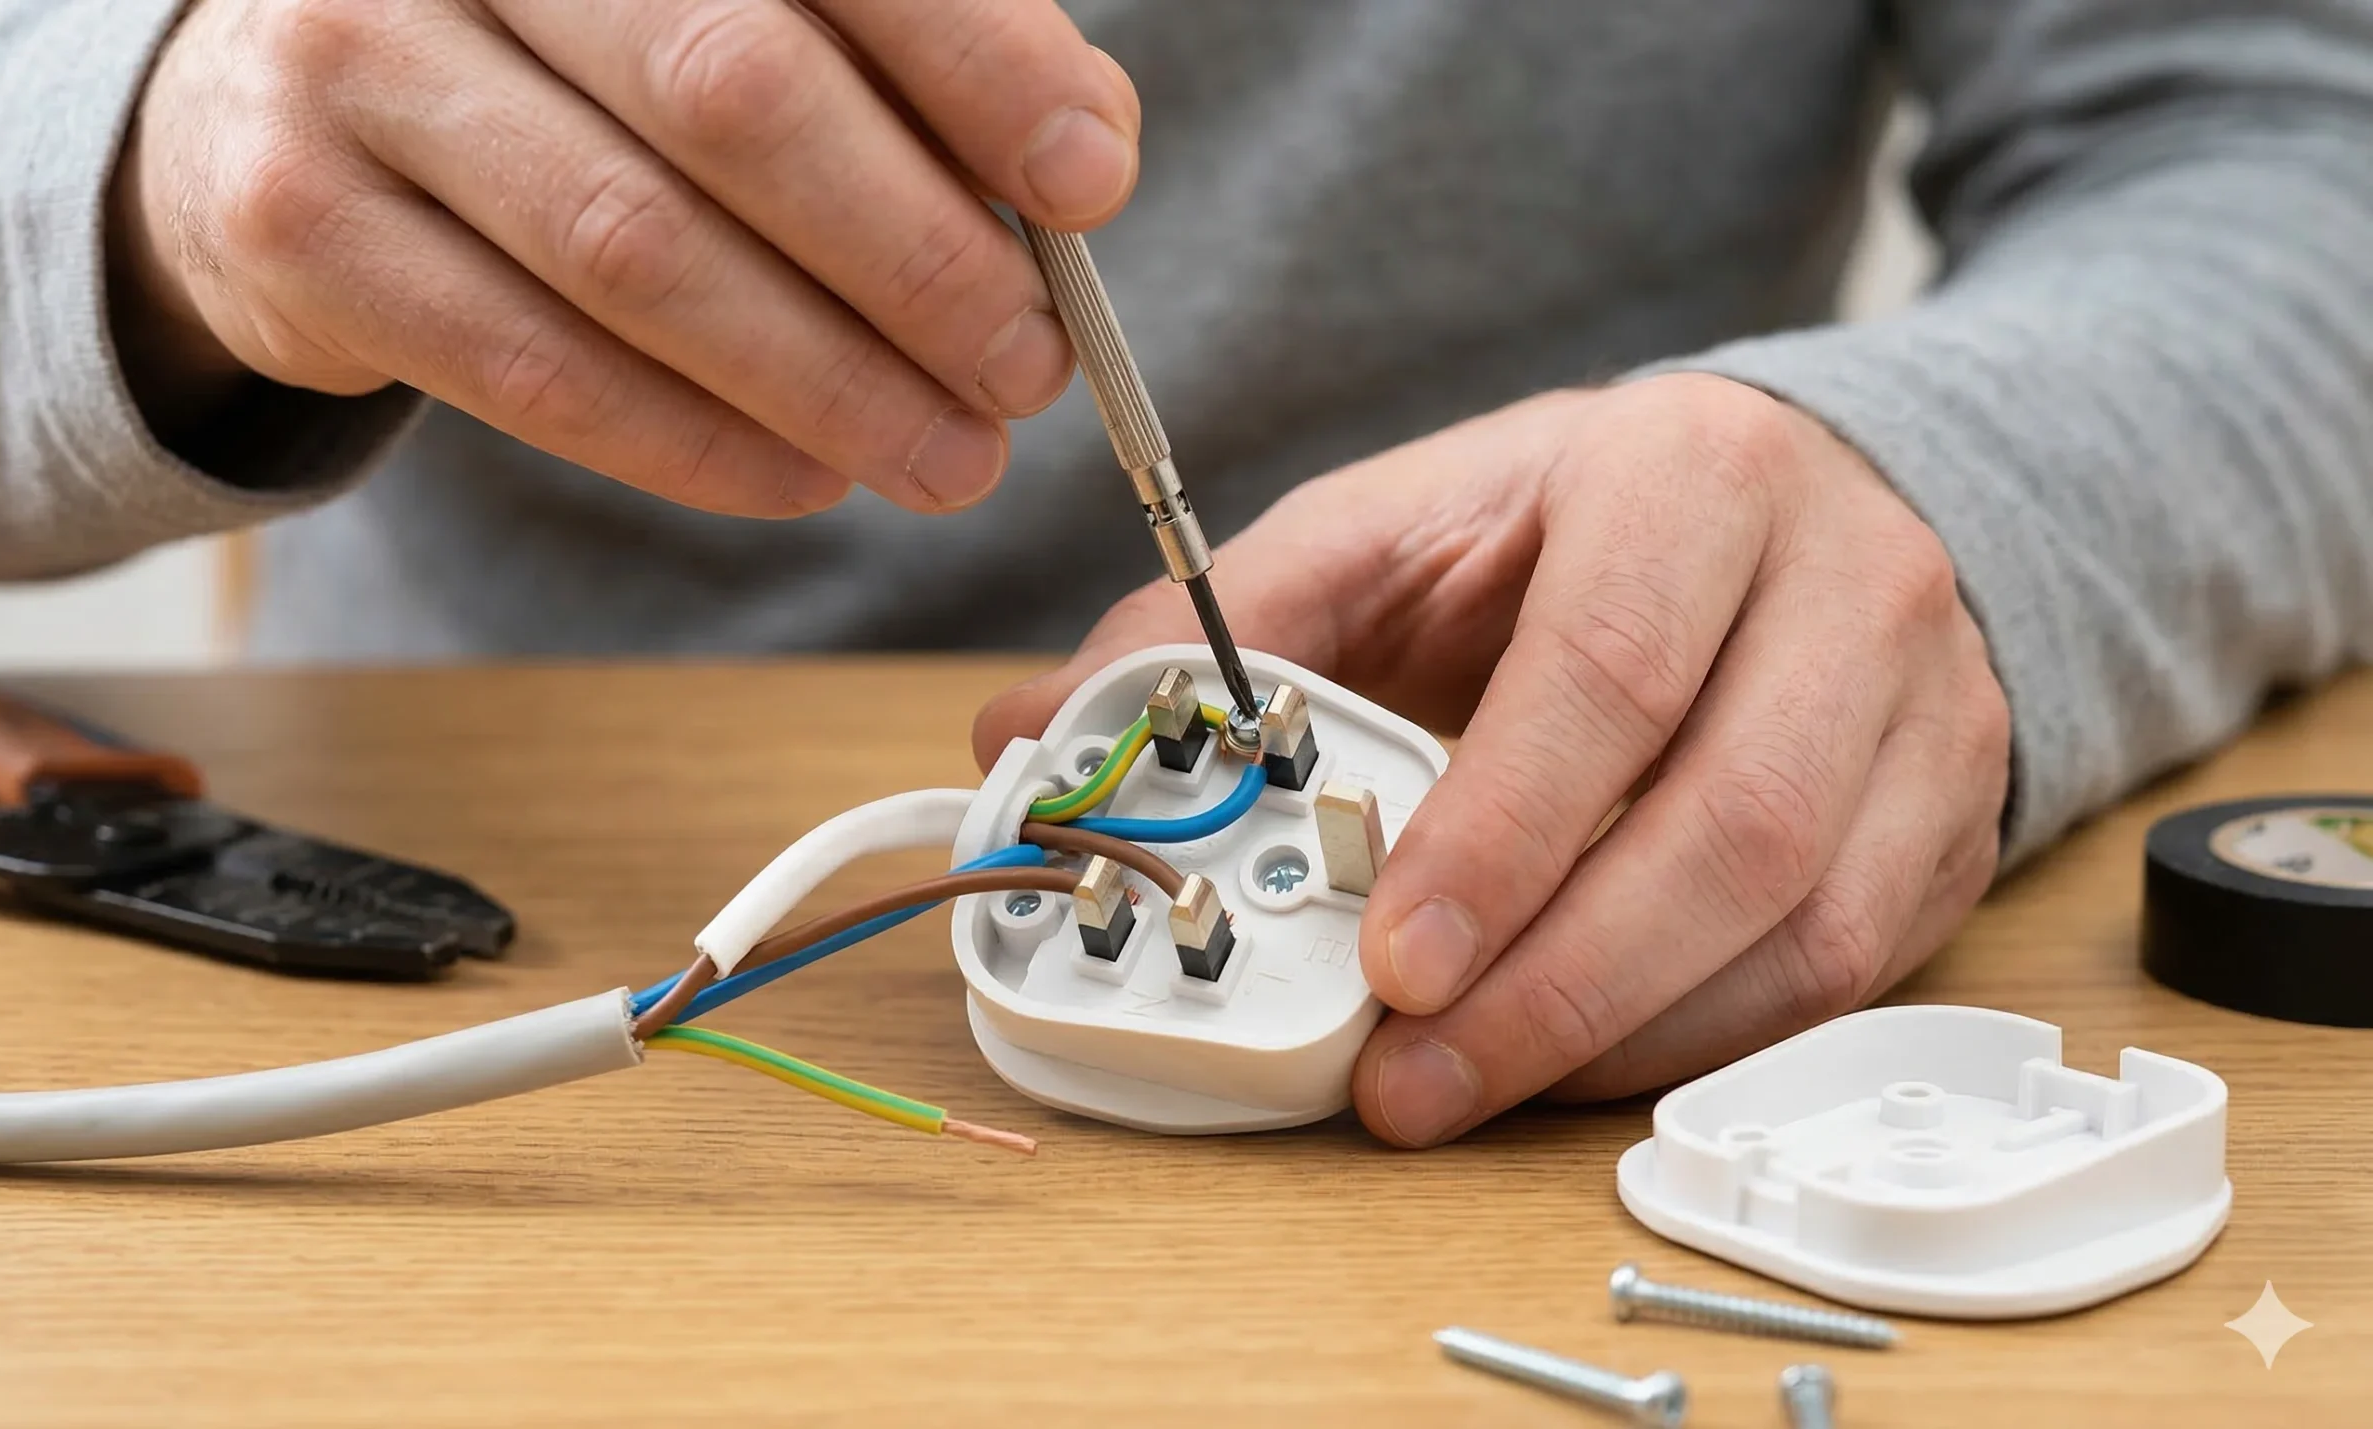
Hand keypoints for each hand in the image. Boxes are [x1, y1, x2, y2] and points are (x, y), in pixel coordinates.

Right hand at [106, 0, 1139, 514]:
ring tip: (947, 454)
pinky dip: (691, 439)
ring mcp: (359, 57)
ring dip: (824, 378)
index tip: (1089, 181)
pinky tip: (802, 475)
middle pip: (734, 92)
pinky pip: (529, 362)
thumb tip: (1082, 157)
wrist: (279, 100)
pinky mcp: (299, 216)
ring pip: (635, 247)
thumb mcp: (729, 6)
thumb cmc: (569, 55)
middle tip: (1026, 368)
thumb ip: (902, 52)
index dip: (977, 61)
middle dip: (915, 254)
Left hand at [975, 375, 2011, 1144]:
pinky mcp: (1949, 821)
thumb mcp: (1409, 519)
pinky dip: (1699, 1049)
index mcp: (1690, 476)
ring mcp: (1925, 713)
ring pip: (1805, 926)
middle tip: (1406, 1073)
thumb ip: (1232, 619)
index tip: (1393, 960)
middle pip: (1726, 823)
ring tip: (1461, 1092)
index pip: (1608, 672)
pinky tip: (1575, 1070)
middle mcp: (1844, 586)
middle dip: (1553, 980)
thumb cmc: (1593, 519)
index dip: (1499, 835)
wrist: (1822, 502)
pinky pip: (1846, 977)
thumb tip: (1033, 725)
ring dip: (1620, 1040)